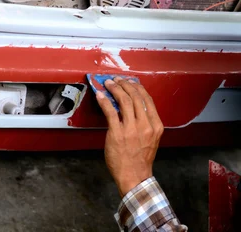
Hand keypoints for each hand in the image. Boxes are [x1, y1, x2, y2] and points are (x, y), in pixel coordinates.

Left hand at [95, 77, 163, 196]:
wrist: (134, 175)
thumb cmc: (140, 158)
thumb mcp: (150, 138)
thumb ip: (144, 122)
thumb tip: (131, 105)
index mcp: (156, 126)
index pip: (147, 99)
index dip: (137, 87)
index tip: (129, 81)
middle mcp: (146, 125)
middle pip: (136, 97)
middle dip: (124, 84)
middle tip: (116, 80)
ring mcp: (132, 129)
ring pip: (124, 101)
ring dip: (115, 89)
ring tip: (108, 84)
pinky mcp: (117, 133)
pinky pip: (110, 111)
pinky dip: (105, 101)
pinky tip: (101, 95)